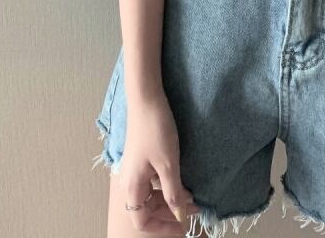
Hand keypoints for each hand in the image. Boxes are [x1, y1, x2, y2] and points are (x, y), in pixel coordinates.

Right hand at [116, 93, 200, 233]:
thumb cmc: (156, 130)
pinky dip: (166, 185)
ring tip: (192, 196)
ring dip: (169, 199)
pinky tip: (181, 180)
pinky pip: (152, 181)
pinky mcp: (141, 159)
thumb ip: (173, 192)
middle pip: (146, 210)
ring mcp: (135, 169)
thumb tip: (179, 215)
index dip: (161, 228)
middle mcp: (130, 181)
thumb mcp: (168, 164)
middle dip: (170, 212)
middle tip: (195, 209)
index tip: (182, 227)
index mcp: (132, 186)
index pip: (141, 221)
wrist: (146, 99)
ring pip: (150, 196)